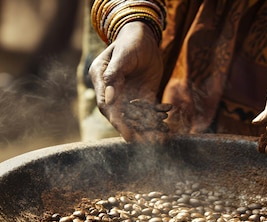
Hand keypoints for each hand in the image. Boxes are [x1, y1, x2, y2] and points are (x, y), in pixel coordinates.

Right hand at [89, 22, 165, 141]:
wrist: (145, 35)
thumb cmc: (131, 40)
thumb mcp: (123, 55)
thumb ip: (115, 75)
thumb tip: (108, 100)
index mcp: (101, 79)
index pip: (106, 104)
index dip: (116, 120)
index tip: (126, 133)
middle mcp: (112, 89)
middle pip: (120, 113)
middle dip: (133, 128)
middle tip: (144, 142)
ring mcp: (127, 92)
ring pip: (135, 113)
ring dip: (146, 125)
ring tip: (157, 136)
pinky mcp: (141, 94)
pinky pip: (147, 108)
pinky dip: (156, 115)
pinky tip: (165, 121)